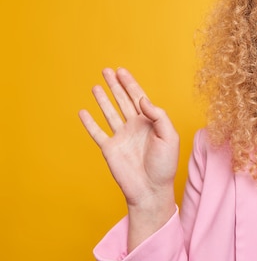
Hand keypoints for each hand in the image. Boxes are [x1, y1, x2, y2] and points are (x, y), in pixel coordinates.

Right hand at [79, 68, 178, 248]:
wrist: (151, 190)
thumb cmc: (164, 166)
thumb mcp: (169, 137)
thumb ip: (158, 116)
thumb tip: (142, 100)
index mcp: (150, 122)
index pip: (138, 98)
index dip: (130, 84)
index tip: (122, 71)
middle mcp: (134, 127)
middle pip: (123, 101)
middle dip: (116, 85)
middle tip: (107, 70)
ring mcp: (121, 137)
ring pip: (109, 112)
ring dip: (103, 99)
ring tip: (96, 85)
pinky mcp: (109, 149)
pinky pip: (97, 133)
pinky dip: (89, 123)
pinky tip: (83, 112)